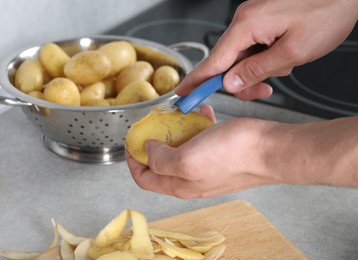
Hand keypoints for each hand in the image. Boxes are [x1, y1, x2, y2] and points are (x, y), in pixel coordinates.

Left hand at [126, 112, 357, 197]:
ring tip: (178, 115)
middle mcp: (191, 180)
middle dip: (154, 143)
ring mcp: (206, 167)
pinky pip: (201, 140)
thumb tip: (149, 152)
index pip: (144, 179)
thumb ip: (161, 160)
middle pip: (160, 164)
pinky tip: (203, 113)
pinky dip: (197, 127)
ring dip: (176, 132)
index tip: (132, 140)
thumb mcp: (187, 159)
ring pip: (181, 149)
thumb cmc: (231, 155)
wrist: (269, 149)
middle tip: (154, 123)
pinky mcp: (219, 154)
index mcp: (179, 185)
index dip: (132, 160)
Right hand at [176, 0, 357, 100]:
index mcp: (247, 25)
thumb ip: (256, 69)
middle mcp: (245, 20)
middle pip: (227, 62)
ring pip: (242, 56)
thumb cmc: (328, 12)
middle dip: (242, 80)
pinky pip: (253, 46)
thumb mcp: (293, 51)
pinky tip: (284, 55)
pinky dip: (264, 57)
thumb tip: (230, 83)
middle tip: (263, 91)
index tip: (183, 95)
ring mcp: (253, 19)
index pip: (213, 61)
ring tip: (285, 65)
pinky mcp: (262, 20)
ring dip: (258, 69)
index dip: (197, 81)